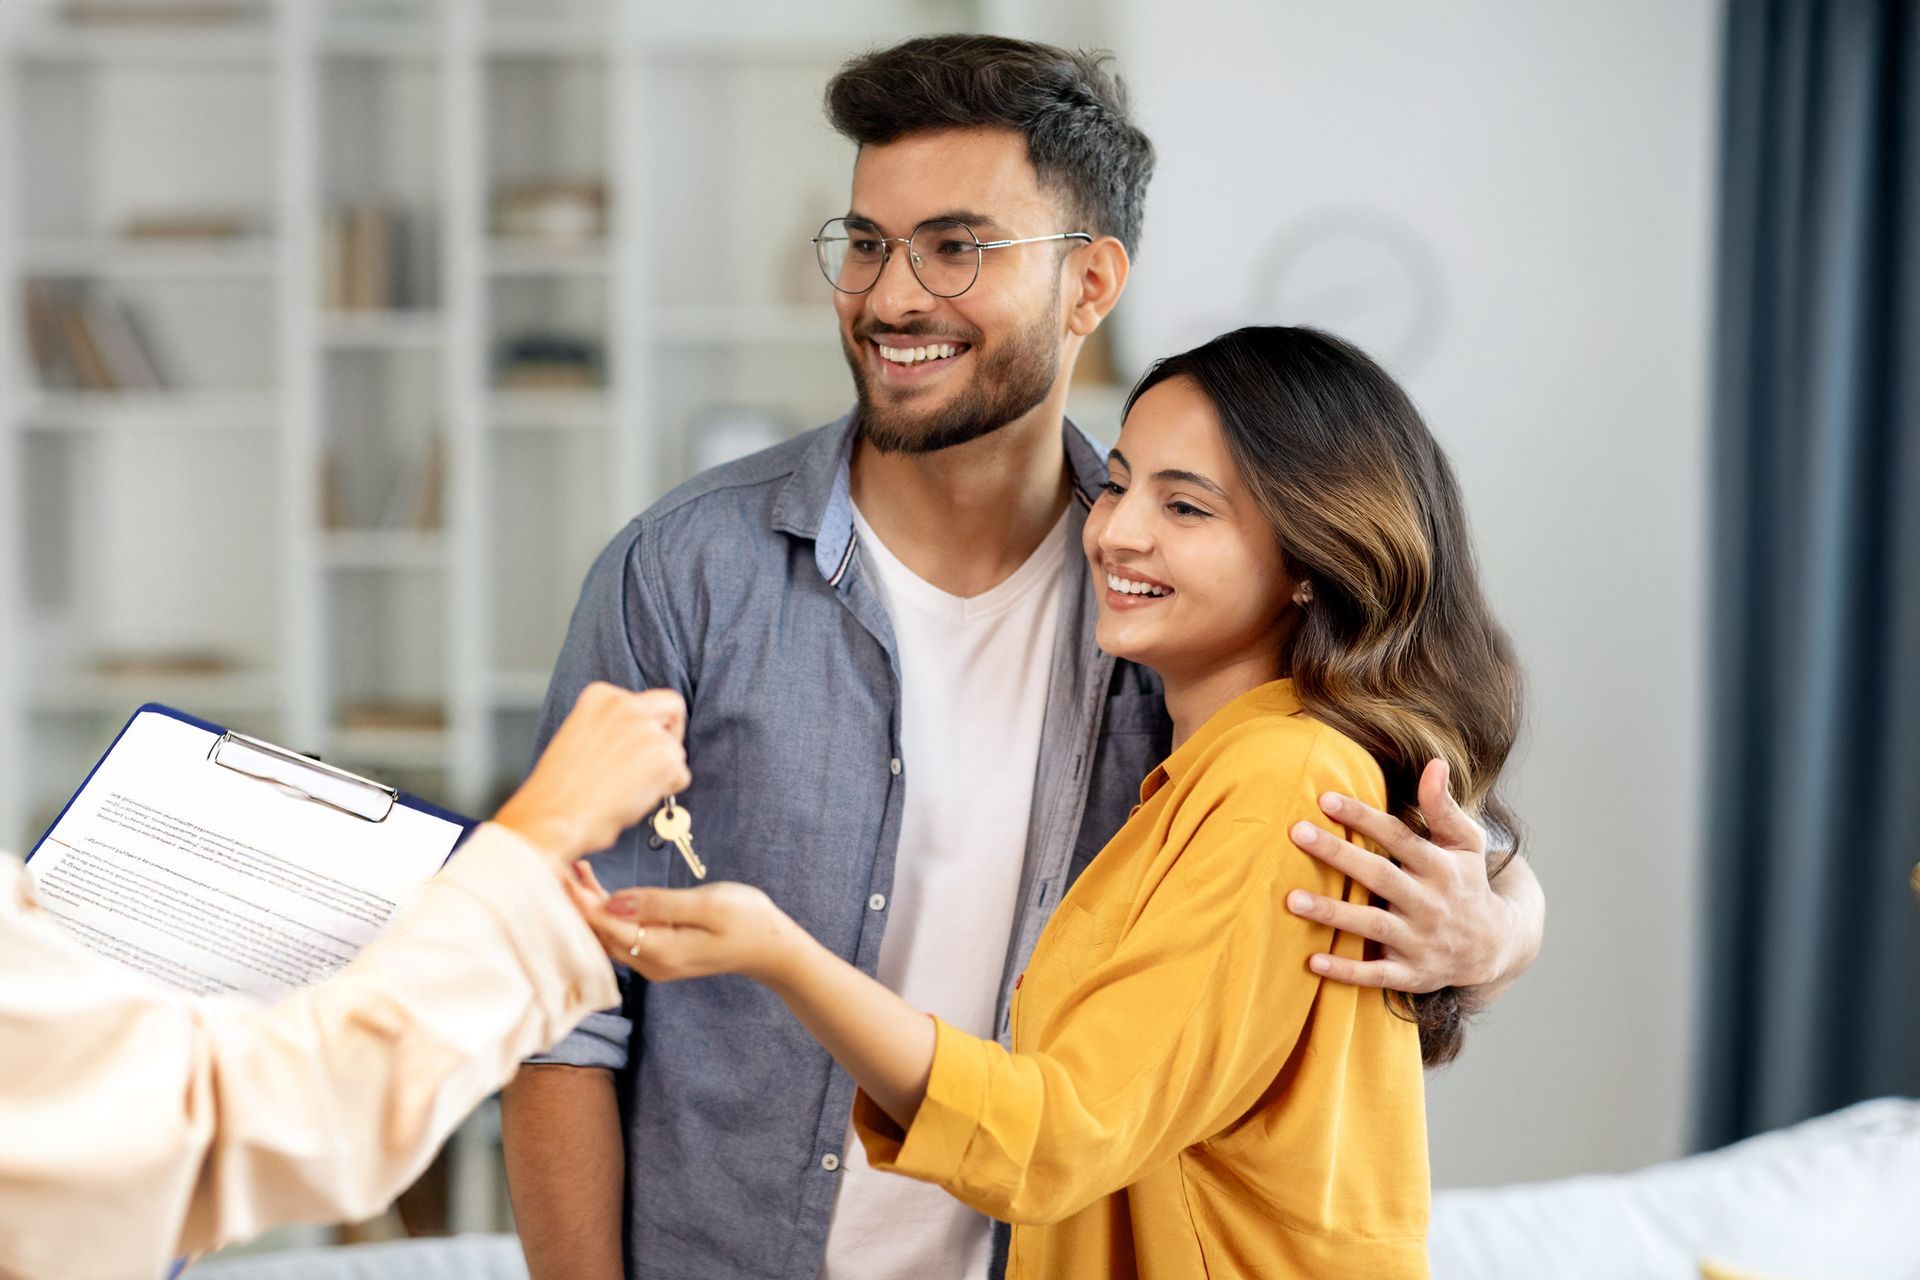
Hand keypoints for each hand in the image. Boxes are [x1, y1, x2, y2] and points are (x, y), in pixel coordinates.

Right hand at [493, 682, 689, 864]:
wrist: (554, 815)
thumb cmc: (560, 789)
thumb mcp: (579, 737)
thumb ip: (610, 729)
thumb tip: (636, 742)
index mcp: (601, 696)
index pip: (642, 700)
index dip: (646, 724)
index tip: (638, 744)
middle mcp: (626, 704)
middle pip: (673, 707)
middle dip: (672, 731)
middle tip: (660, 759)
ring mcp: (647, 728)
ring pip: (675, 749)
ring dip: (661, 772)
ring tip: (628, 790)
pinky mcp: (665, 756)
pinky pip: (681, 777)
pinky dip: (666, 792)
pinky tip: (635, 799)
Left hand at [567, 865, 805, 986]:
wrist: (772, 949)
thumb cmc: (748, 920)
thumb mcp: (708, 904)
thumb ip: (659, 904)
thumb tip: (614, 901)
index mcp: (661, 951)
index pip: (606, 924)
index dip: (579, 900)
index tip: (558, 872)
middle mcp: (651, 963)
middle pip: (599, 933)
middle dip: (576, 901)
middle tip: (557, 864)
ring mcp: (654, 962)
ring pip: (608, 934)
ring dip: (590, 905)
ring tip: (576, 870)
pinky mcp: (659, 954)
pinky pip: (623, 934)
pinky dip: (608, 912)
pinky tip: (600, 890)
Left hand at [1285, 758, 1515, 994]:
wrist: (1495, 947)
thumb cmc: (1467, 883)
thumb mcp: (1465, 844)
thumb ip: (1444, 807)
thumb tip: (1434, 763)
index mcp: (1441, 867)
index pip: (1398, 837)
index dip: (1363, 817)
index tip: (1325, 798)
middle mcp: (1430, 904)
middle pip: (1379, 876)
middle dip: (1337, 854)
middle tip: (1296, 832)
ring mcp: (1420, 941)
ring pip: (1372, 925)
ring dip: (1332, 913)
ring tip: (1291, 898)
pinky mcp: (1412, 974)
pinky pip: (1375, 976)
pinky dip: (1346, 972)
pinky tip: (1311, 961)